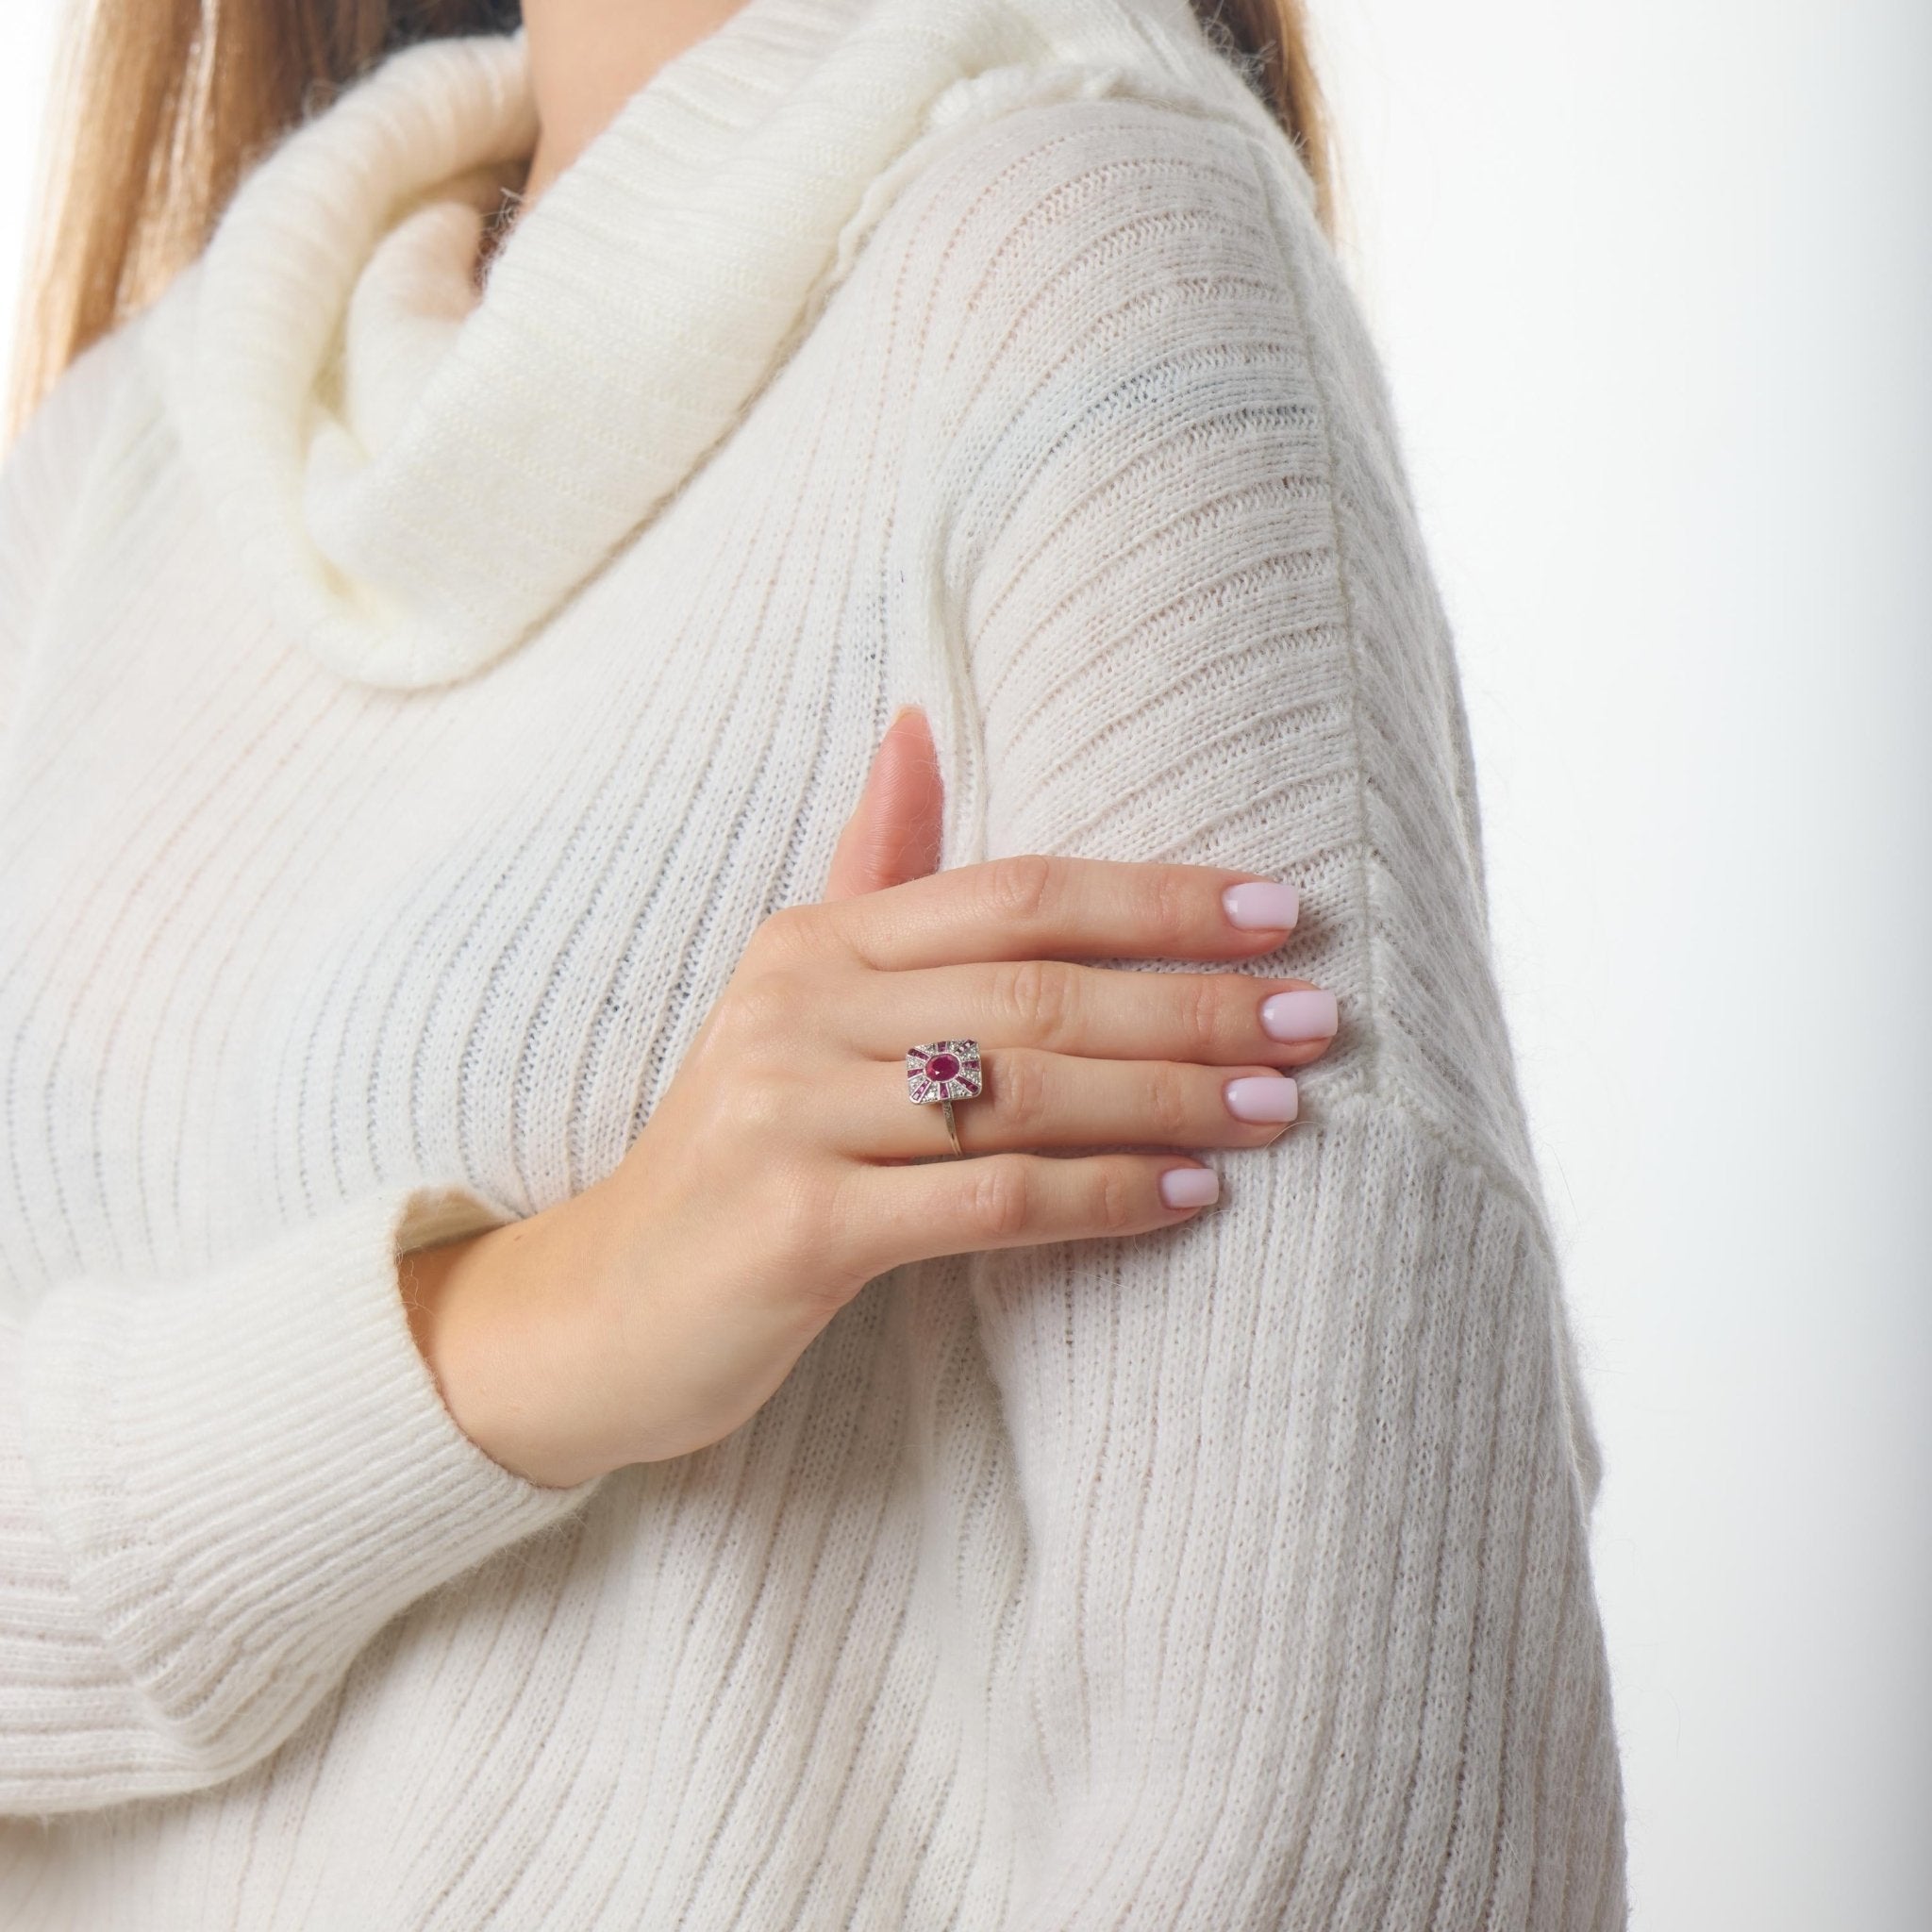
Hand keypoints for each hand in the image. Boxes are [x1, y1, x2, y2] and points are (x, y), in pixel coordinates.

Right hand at [402, 705, 1339, 1487]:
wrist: (599, 1311)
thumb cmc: (734, 1152)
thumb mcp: (792, 1000)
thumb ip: (872, 873)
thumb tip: (917, 723)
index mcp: (816, 940)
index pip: (1017, 893)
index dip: (1157, 898)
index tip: (1280, 912)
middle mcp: (798, 1007)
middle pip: (1039, 989)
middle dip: (1193, 1003)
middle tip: (1317, 1019)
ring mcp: (789, 1114)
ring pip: (1026, 1091)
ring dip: (1171, 1098)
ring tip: (1280, 1108)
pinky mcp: (797, 1226)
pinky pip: (988, 1200)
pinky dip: (1103, 1195)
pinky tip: (1189, 1196)